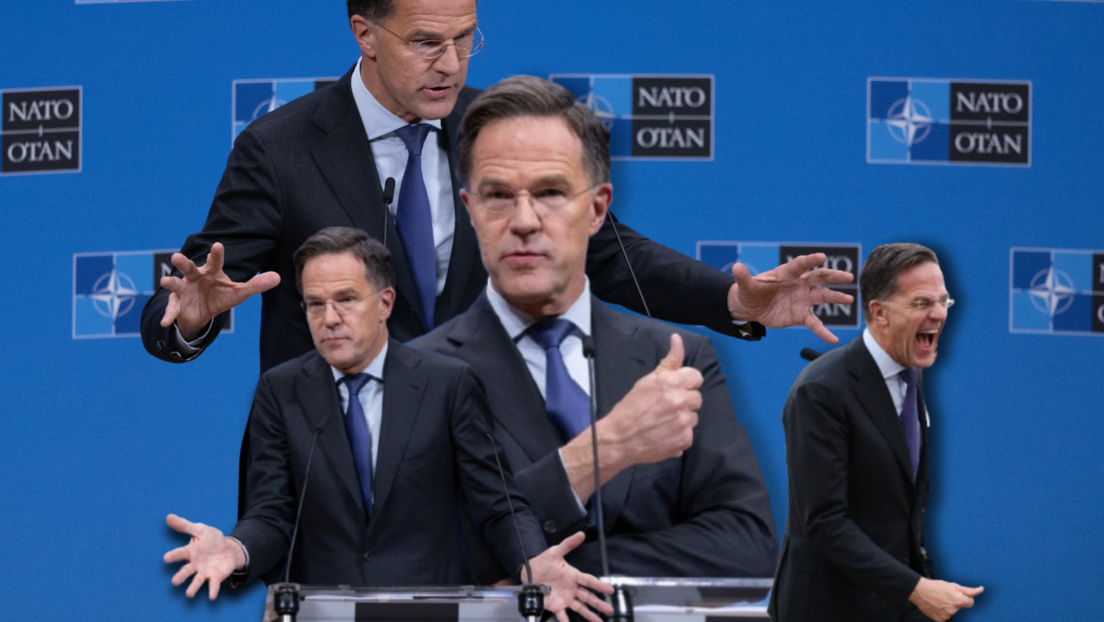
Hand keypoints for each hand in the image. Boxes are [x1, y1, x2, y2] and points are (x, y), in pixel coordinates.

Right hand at [159, 242, 279, 338]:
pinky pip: (172, 309)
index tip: (217, 246)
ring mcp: (183, 289)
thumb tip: (278, 277)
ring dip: (170, 282)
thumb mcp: (238, 293)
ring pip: (176, 283)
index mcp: (211, 272)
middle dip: (183, 262)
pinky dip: (169, 315)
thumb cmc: (220, 295)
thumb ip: (255, 285)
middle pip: (189, 268)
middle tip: (176, 256)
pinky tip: (165, 322)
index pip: (215, 262)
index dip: (216, 254)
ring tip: (164, 282)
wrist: (202, 312)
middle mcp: (195, 277)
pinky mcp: (176, 303)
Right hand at [163, 513, 245, 599]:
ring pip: (197, 580)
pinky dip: (212, 591)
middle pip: (186, 571)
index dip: (174, 556)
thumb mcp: (201, 530)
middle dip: (181, 576)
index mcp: (190, 552)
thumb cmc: (212, 539)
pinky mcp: (215, 577)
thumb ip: (185, 526)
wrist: (229, 549)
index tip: (166, 558)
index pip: (180, 553)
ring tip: (189, 594)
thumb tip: (168, 516)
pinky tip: (212, 597)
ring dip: (193, 587)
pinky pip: (213, 585)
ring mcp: (204, 572)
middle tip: (174, 582)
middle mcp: (195, 564)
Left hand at [525, 532, 613, 621]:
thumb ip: (568, 544)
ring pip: (580, 608)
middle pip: (588, 597)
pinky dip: (565, 620)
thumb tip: (581, 534)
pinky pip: (562, 615)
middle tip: (609, 609)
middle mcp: (572, 588)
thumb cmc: (543, 562)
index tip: (610, 589)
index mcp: (573, 576)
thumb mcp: (555, 552)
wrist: (529, 572)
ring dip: (590, 615)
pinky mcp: (556, 605)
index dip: (599, 585)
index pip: (589, 581)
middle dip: (599, 604)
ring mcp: (565, 598)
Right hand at [562, 334, 701, 499]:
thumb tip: (677, 339)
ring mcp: (683, 421)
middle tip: (665, 407)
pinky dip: (680, 434)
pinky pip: (690, 432)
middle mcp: (679, 400)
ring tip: (663, 421)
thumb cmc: (630, 409)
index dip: (686, 383)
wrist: (619, 438)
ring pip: (694, 416)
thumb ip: (669, 361)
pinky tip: (664, 433)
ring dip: (682, 418)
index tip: (675, 389)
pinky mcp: (684, 439)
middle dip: (684, 401)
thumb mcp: (647, 380)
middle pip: (697, 397)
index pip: (696, 377)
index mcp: (670, 382)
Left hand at [727, 252, 853, 343]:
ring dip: (836, 298)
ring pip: (822, 297)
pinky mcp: (801, 315)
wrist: (752, 307)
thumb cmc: (750, 291)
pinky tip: (833, 339)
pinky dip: (823, 331)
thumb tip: (737, 267)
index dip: (810, 261)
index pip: (800, 265)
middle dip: (833, 276)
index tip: (821, 256)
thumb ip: (743, 277)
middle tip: (848, 276)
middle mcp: (799, 284)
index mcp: (786, 274)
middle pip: (819, 277)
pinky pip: (815, 323)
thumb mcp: (745, 286)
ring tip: (850, 299)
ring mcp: (802, 299)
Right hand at [908, 577, 983, 621]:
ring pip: (953, 612)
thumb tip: (981, 590)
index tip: (957, 595)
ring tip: (940, 600)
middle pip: (961, 607)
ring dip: (948, 608)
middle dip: (956, 602)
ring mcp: (946, 616)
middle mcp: (954, 610)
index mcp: (959, 601)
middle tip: (946, 596)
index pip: (970, 603)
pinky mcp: (940, 620)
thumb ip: (969, 590)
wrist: (919, 591)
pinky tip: (937, 606)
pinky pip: (945, 617)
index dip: (965, 598)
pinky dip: (942, 613)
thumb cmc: (936, 586)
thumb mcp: (953, 585)